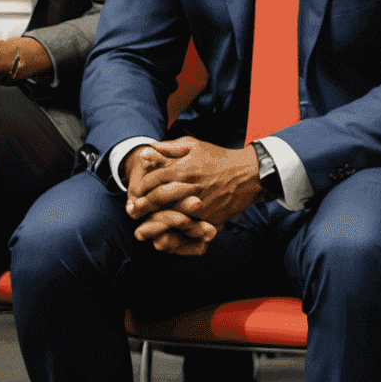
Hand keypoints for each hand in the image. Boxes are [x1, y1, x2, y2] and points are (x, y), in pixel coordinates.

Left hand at [125, 138, 261, 254]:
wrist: (247, 175)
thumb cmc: (219, 158)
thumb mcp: (195, 146)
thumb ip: (170, 148)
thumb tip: (148, 149)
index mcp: (183, 170)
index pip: (153, 180)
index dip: (141, 186)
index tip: (136, 191)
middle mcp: (188, 189)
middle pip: (157, 200)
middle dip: (142, 206)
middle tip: (133, 211)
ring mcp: (198, 207)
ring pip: (168, 217)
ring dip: (154, 222)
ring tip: (143, 226)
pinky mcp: (208, 220)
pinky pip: (186, 230)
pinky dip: (174, 234)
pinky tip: (165, 235)